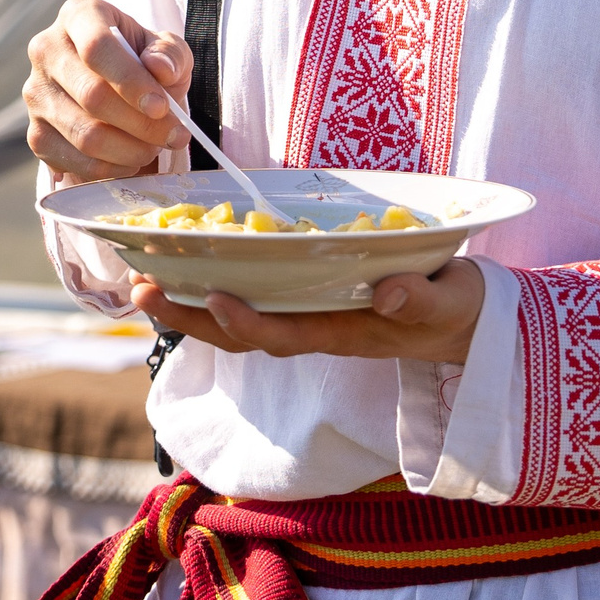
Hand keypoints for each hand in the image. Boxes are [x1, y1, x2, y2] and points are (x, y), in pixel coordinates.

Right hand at [23, 0, 192, 184]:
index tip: (161, 107)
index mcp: (79, 16)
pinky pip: (74, 161)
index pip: (97, 47)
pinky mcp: (35, 133)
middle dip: (140, 123)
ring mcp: (36, 94)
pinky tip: (132, 159)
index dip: (130, 81)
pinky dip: (111, 168)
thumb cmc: (143, 61)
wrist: (117, 87)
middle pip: (91, 95)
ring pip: (84, 134)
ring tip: (156, 147)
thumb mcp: (165, 49)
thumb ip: (170, 54)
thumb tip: (161, 70)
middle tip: (174, 136)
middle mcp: (47, 50)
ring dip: (130, 149)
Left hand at [130, 257, 482, 365]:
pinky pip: (250, 297)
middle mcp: (314, 327)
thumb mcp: (450, 302)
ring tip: (140, 282)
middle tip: (139, 291)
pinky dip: (211, 285)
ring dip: (187, 303)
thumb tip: (390, 292)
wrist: (460, 321)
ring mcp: (306, 313)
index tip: (218, 299)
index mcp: (344, 331)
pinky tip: (181, 265)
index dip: (250, 322)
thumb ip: (423, 299)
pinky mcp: (305, 296)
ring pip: (235, 319)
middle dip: (189, 316)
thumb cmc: (455, 309)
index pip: (287, 334)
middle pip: (240, 333)